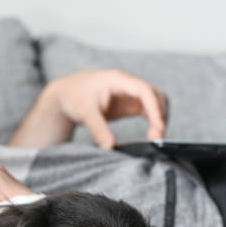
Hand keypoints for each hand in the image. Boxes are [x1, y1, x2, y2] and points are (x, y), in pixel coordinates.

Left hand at [10, 70, 167, 148]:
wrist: (65, 95)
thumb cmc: (73, 97)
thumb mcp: (85, 113)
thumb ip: (98, 129)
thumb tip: (110, 146)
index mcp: (118, 80)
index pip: (145, 91)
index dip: (155, 109)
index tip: (159, 128)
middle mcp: (128, 84)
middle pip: (156, 95)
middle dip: (160, 115)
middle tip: (156, 138)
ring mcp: (130, 93)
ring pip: (156, 102)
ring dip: (160, 118)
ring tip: (154, 138)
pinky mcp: (129, 103)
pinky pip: (149, 110)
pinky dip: (154, 120)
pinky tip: (151, 135)